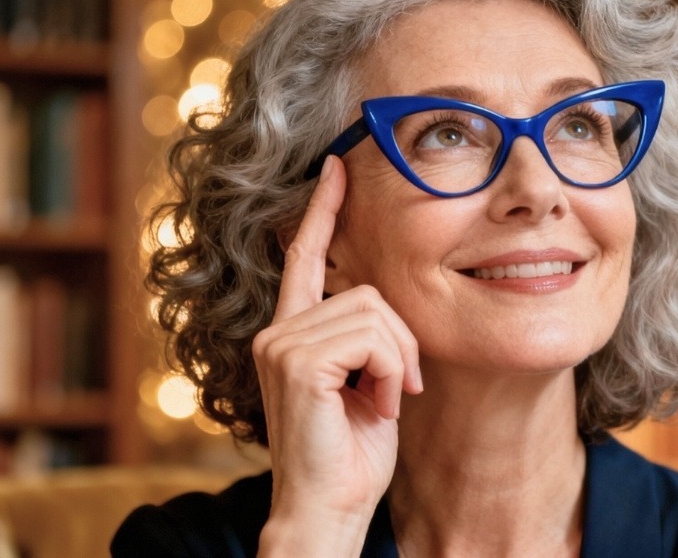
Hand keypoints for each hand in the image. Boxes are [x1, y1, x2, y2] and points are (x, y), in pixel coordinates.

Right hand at [253, 156, 422, 555]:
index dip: (323, 211)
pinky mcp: (296, 361)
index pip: (305, 258)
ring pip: (373, 313)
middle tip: (397, 390)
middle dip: (399, 341)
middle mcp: (277, 332)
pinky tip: (376, 408)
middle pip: (365, 291)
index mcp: (291, 333)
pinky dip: (390, 373)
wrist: (330, 510)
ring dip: (396, 362)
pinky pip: (372, 338)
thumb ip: (367, 339)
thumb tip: (388, 309)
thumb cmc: (352, 455)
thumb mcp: (366, 384)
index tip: (337, 168)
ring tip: (382, 402)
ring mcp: (281, 344)